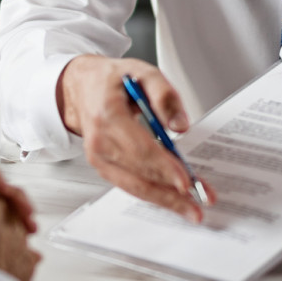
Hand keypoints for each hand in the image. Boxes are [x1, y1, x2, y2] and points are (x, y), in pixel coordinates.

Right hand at [57, 55, 215, 221]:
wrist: (82, 87)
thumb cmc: (112, 80)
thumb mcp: (143, 71)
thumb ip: (164, 95)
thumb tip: (180, 126)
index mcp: (107, 114)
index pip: (139, 148)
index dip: (164, 167)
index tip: (186, 180)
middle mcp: (99, 141)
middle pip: (139, 174)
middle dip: (171, 191)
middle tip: (199, 202)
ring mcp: (98, 157)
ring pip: (135, 186)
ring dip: (164, 199)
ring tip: (190, 208)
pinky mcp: (102, 167)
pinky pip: (130, 185)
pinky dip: (152, 194)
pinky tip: (171, 199)